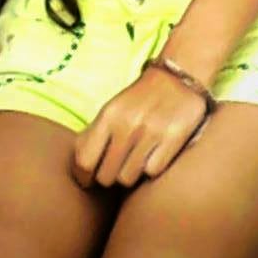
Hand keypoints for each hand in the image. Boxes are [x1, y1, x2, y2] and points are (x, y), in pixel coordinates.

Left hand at [72, 66, 209, 188]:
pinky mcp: (174, 138)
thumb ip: (94, 135)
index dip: (83, 177)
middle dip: (109, 175)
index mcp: (108, 115)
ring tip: (135, 159)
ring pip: (128, 178)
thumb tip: (79, 167)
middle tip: (116, 166)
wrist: (178, 77)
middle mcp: (128, 124)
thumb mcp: (112, 109)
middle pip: (106, 176)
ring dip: (130, 173)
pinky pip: (152, 172)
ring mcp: (152, 132)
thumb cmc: (139, 98)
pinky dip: (151, 168)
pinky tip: (153, 155)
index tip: (88, 180)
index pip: (84, 161)